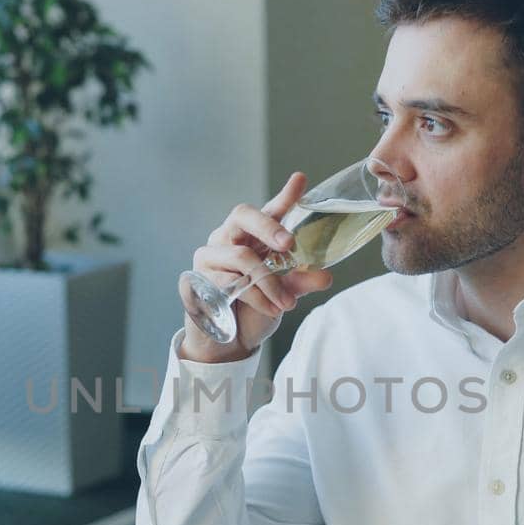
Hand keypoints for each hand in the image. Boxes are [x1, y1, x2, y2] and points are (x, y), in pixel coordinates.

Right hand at [178, 172, 334, 362]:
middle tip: (289, 244)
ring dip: (269, 282)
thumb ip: (301, 281)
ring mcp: (210, 256)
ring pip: (241, 256)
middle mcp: (228, 238)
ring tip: (287, 303)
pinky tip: (270, 309)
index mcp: (253, 236)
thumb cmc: (254, 310)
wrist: (227, 344)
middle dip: (269, 227)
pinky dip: (255, 297)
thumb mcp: (284, 294)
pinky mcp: (197, 278)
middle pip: (243, 215)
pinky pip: (229, 282)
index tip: (300, 180)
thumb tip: (326, 276)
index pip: (270, 210)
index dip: (285, 195)